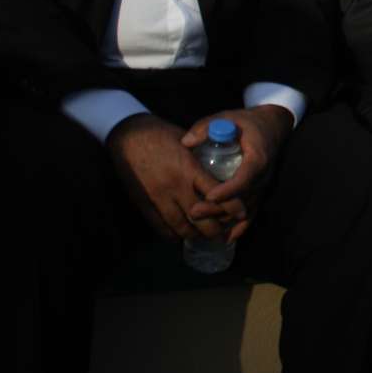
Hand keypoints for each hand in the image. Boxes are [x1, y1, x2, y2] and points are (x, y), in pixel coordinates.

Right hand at [108, 113, 228, 241]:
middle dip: (215, 229)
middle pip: (200, 217)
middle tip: (224, 233)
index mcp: (188, 169)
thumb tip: (223, 170)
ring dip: (194, 235)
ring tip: (205, 238)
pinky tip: (180, 235)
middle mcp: (174, 186)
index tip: (242, 213)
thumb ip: (202, 160)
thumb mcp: (188, 143)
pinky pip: (160, 226)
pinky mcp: (143, 203)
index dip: (232, 207)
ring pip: (180, 226)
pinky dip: (172, 234)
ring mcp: (157, 197)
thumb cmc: (162, 135)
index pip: (216, 193)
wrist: (129, 136)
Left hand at [181, 104, 292, 242]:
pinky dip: (239, 227)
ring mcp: (262, 187)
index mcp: (257, 158)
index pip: (245, 178)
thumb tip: (185, 142)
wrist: (272, 127)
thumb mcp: (227, 118)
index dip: (228, 190)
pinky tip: (225, 238)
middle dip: (217, 209)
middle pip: (241, 200)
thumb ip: (206, 128)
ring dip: (223, 220)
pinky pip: (252, 214)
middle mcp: (262, 176)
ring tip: (200, 226)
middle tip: (193, 213)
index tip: (209, 196)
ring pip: (244, 211)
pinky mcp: (259, 192)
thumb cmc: (247, 123)